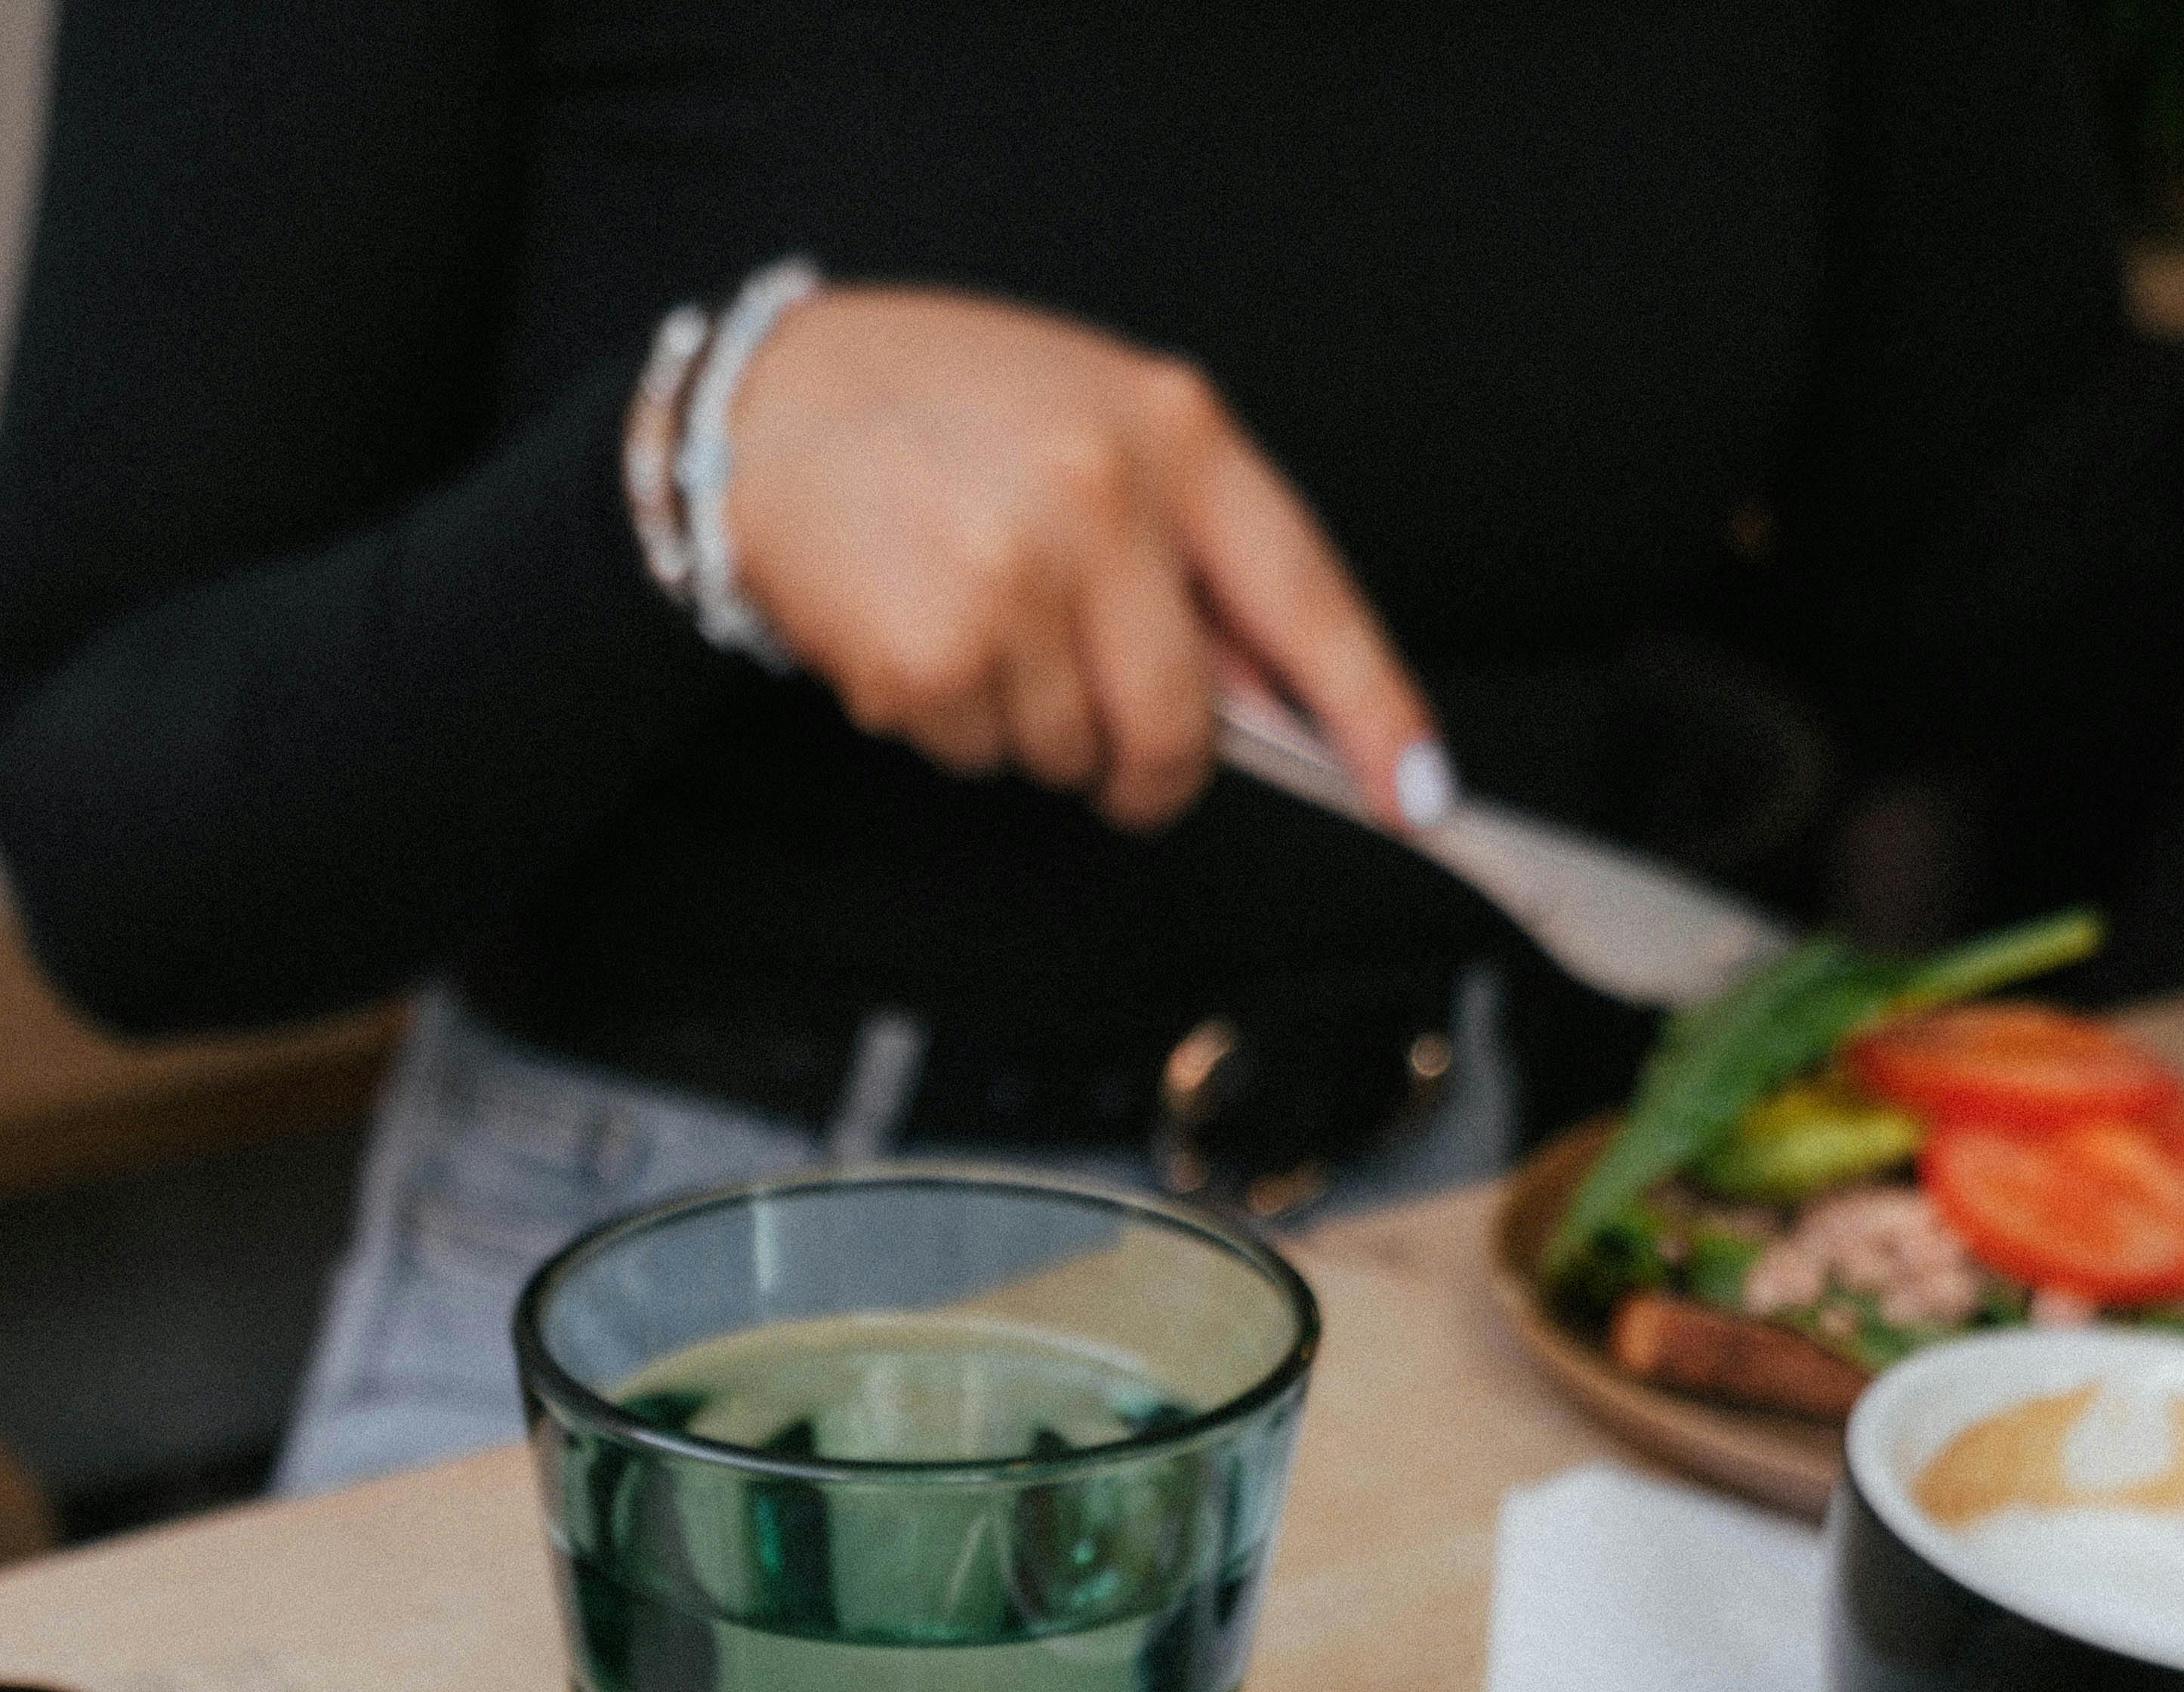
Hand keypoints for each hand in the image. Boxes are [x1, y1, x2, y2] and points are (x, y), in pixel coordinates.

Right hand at [721, 285, 1445, 837]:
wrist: (766, 406)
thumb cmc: (944, 415)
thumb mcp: (1097, 427)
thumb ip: (1189, 549)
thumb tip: (1270, 702)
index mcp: (1174, 432)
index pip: (1304, 597)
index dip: (1370, 708)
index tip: (1417, 792)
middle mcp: (1103, 497)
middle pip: (1181, 726)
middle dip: (1151, 768)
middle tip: (1112, 750)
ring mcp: (1015, 576)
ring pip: (1070, 754)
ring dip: (1027, 724)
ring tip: (971, 616)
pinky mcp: (934, 650)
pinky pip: (978, 754)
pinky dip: (948, 722)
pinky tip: (913, 630)